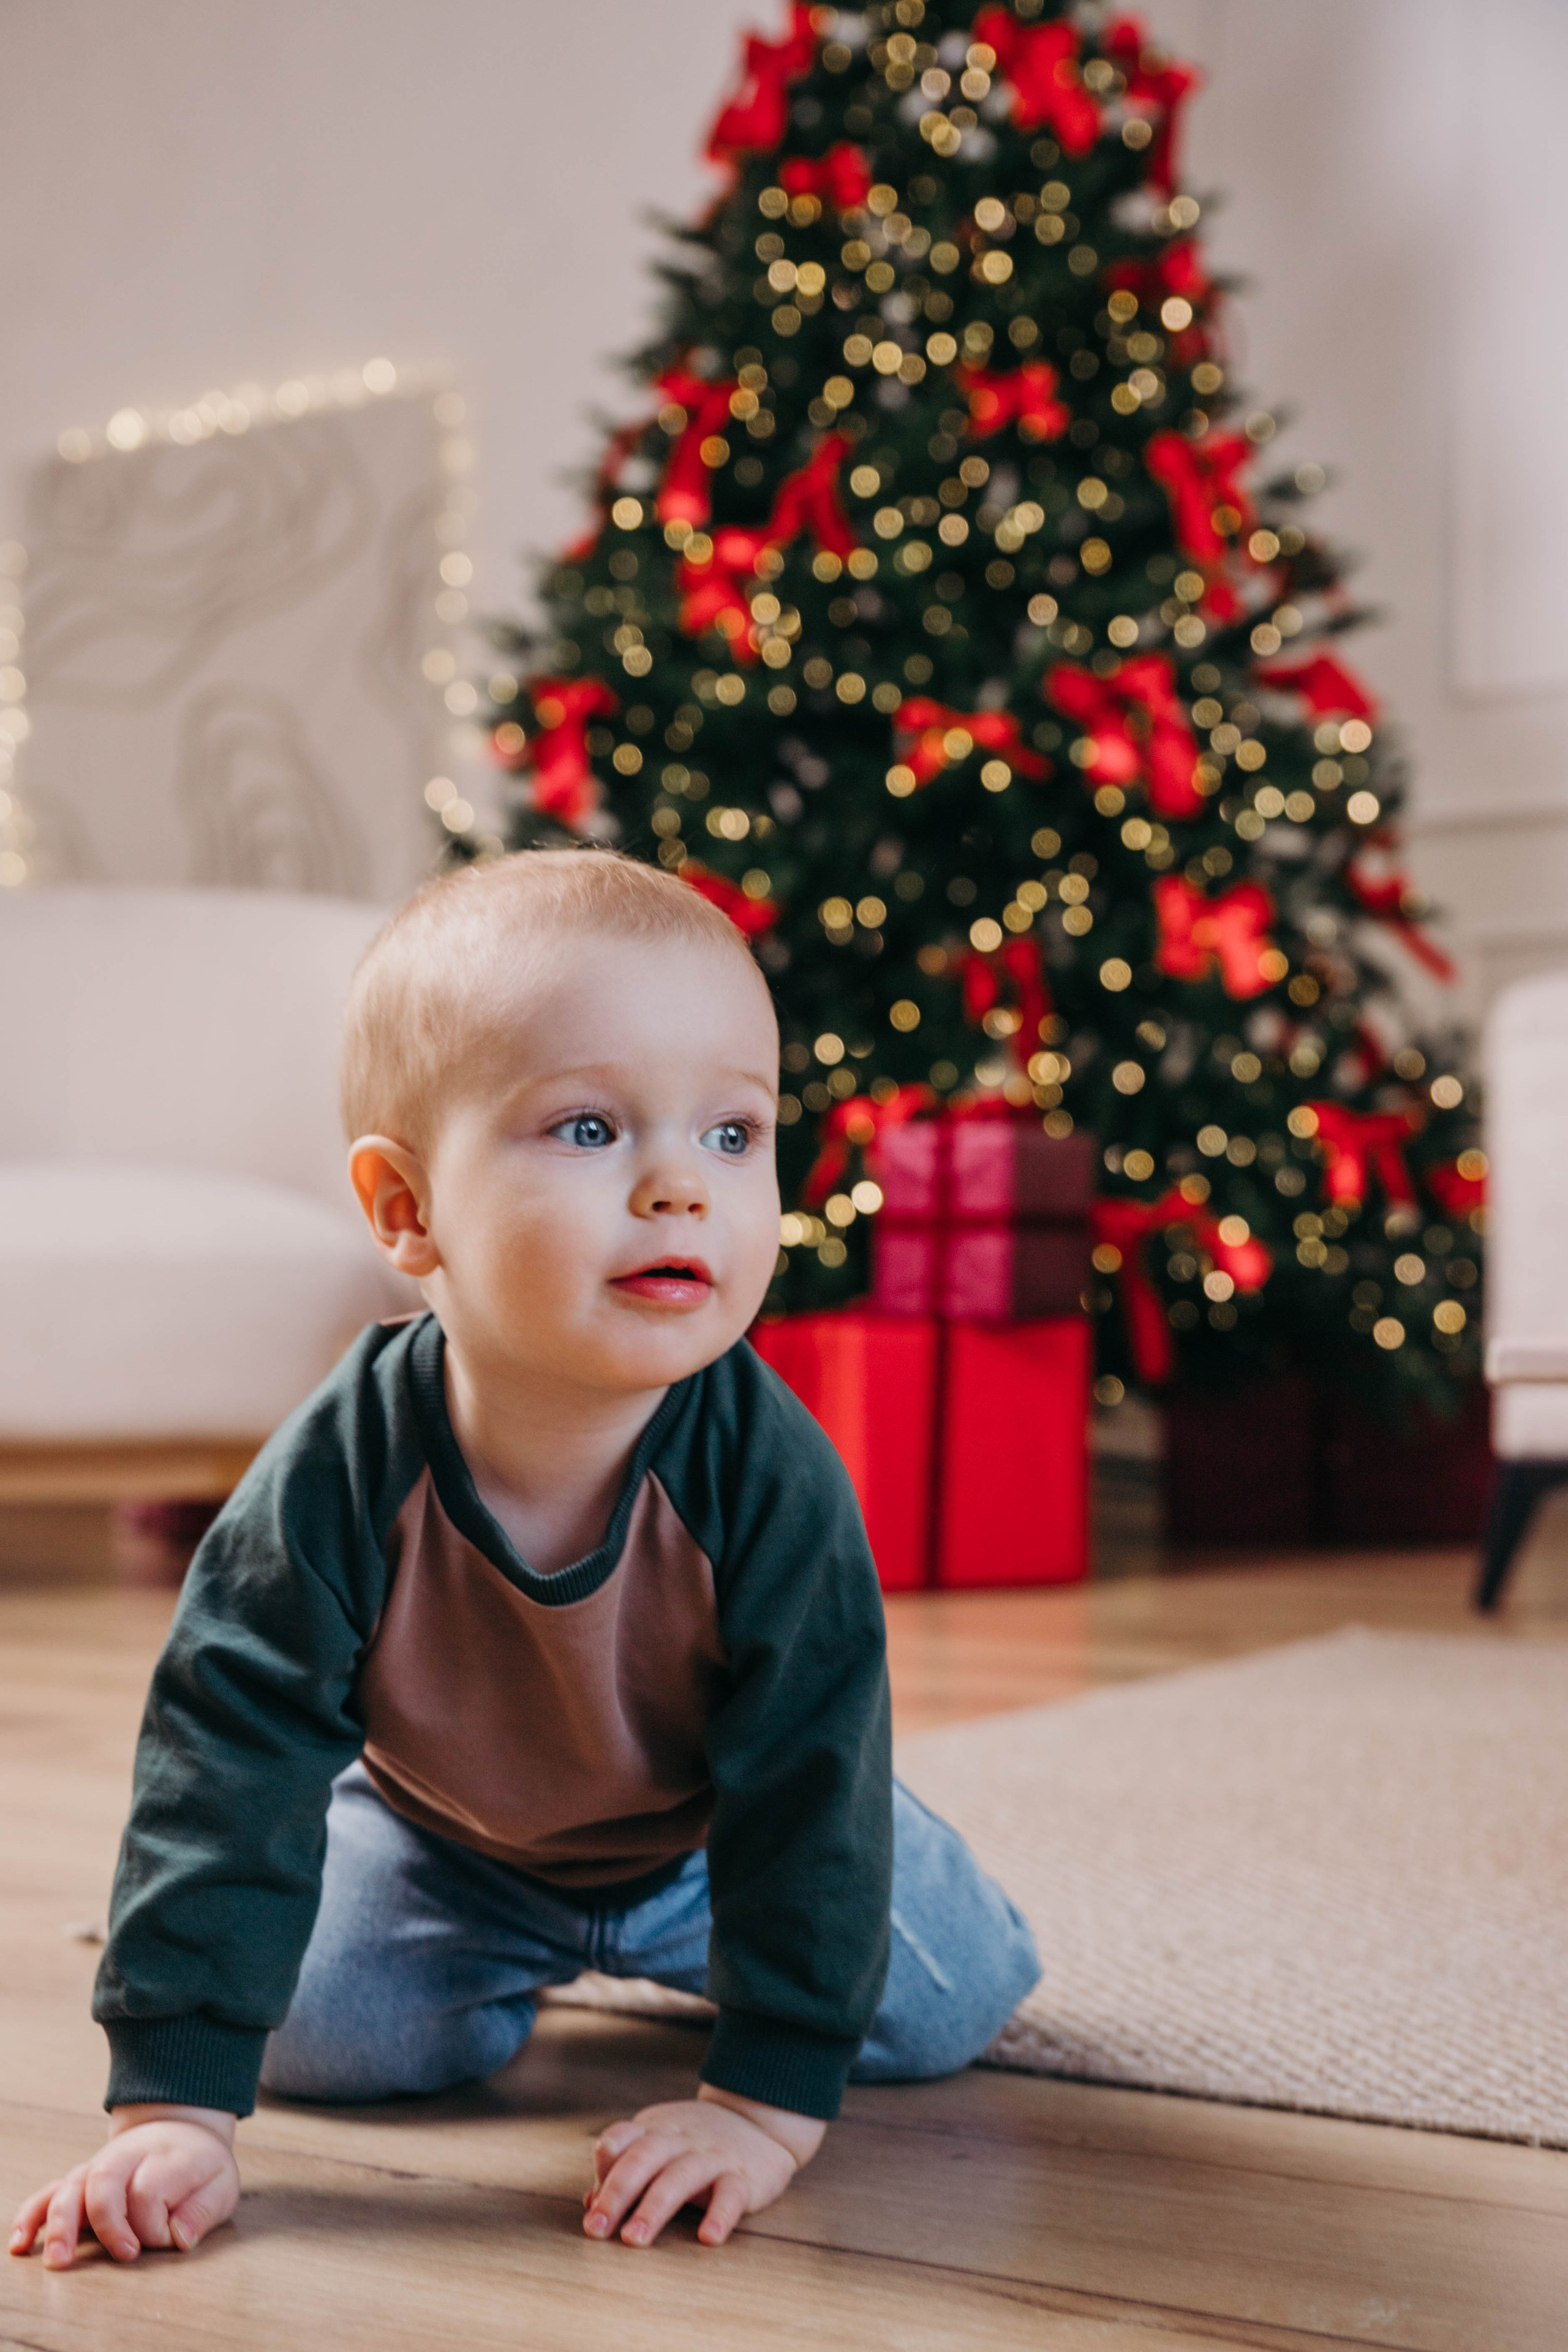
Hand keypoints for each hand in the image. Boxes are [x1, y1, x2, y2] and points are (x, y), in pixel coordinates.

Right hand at [9, 2107, 238, 2269]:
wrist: (177, 2130)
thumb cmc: (199, 2168)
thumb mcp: (220, 2184)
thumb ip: (203, 2210)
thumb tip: (180, 2239)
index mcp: (166, 2155)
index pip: (150, 2190)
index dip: (157, 2224)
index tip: (170, 2237)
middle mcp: (127, 2156)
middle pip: (105, 2182)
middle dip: (110, 2224)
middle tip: (126, 2255)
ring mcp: (98, 2166)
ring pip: (71, 2187)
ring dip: (62, 2224)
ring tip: (60, 2260)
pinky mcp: (79, 2179)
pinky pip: (48, 2193)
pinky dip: (31, 2216)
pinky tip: (20, 2244)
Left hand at [583, 2084, 823, 2248]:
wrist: (758, 2118)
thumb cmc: (693, 2143)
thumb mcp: (658, 2144)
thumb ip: (625, 2170)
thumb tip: (589, 2204)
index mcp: (654, 2130)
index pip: (621, 2138)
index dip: (603, 2168)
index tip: (590, 2207)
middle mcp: (679, 2139)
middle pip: (643, 2159)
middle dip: (616, 2194)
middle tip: (596, 2230)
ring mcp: (711, 2155)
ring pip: (680, 2176)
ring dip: (654, 2207)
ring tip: (634, 2239)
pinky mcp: (743, 2176)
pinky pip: (731, 2193)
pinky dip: (719, 2214)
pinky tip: (707, 2237)